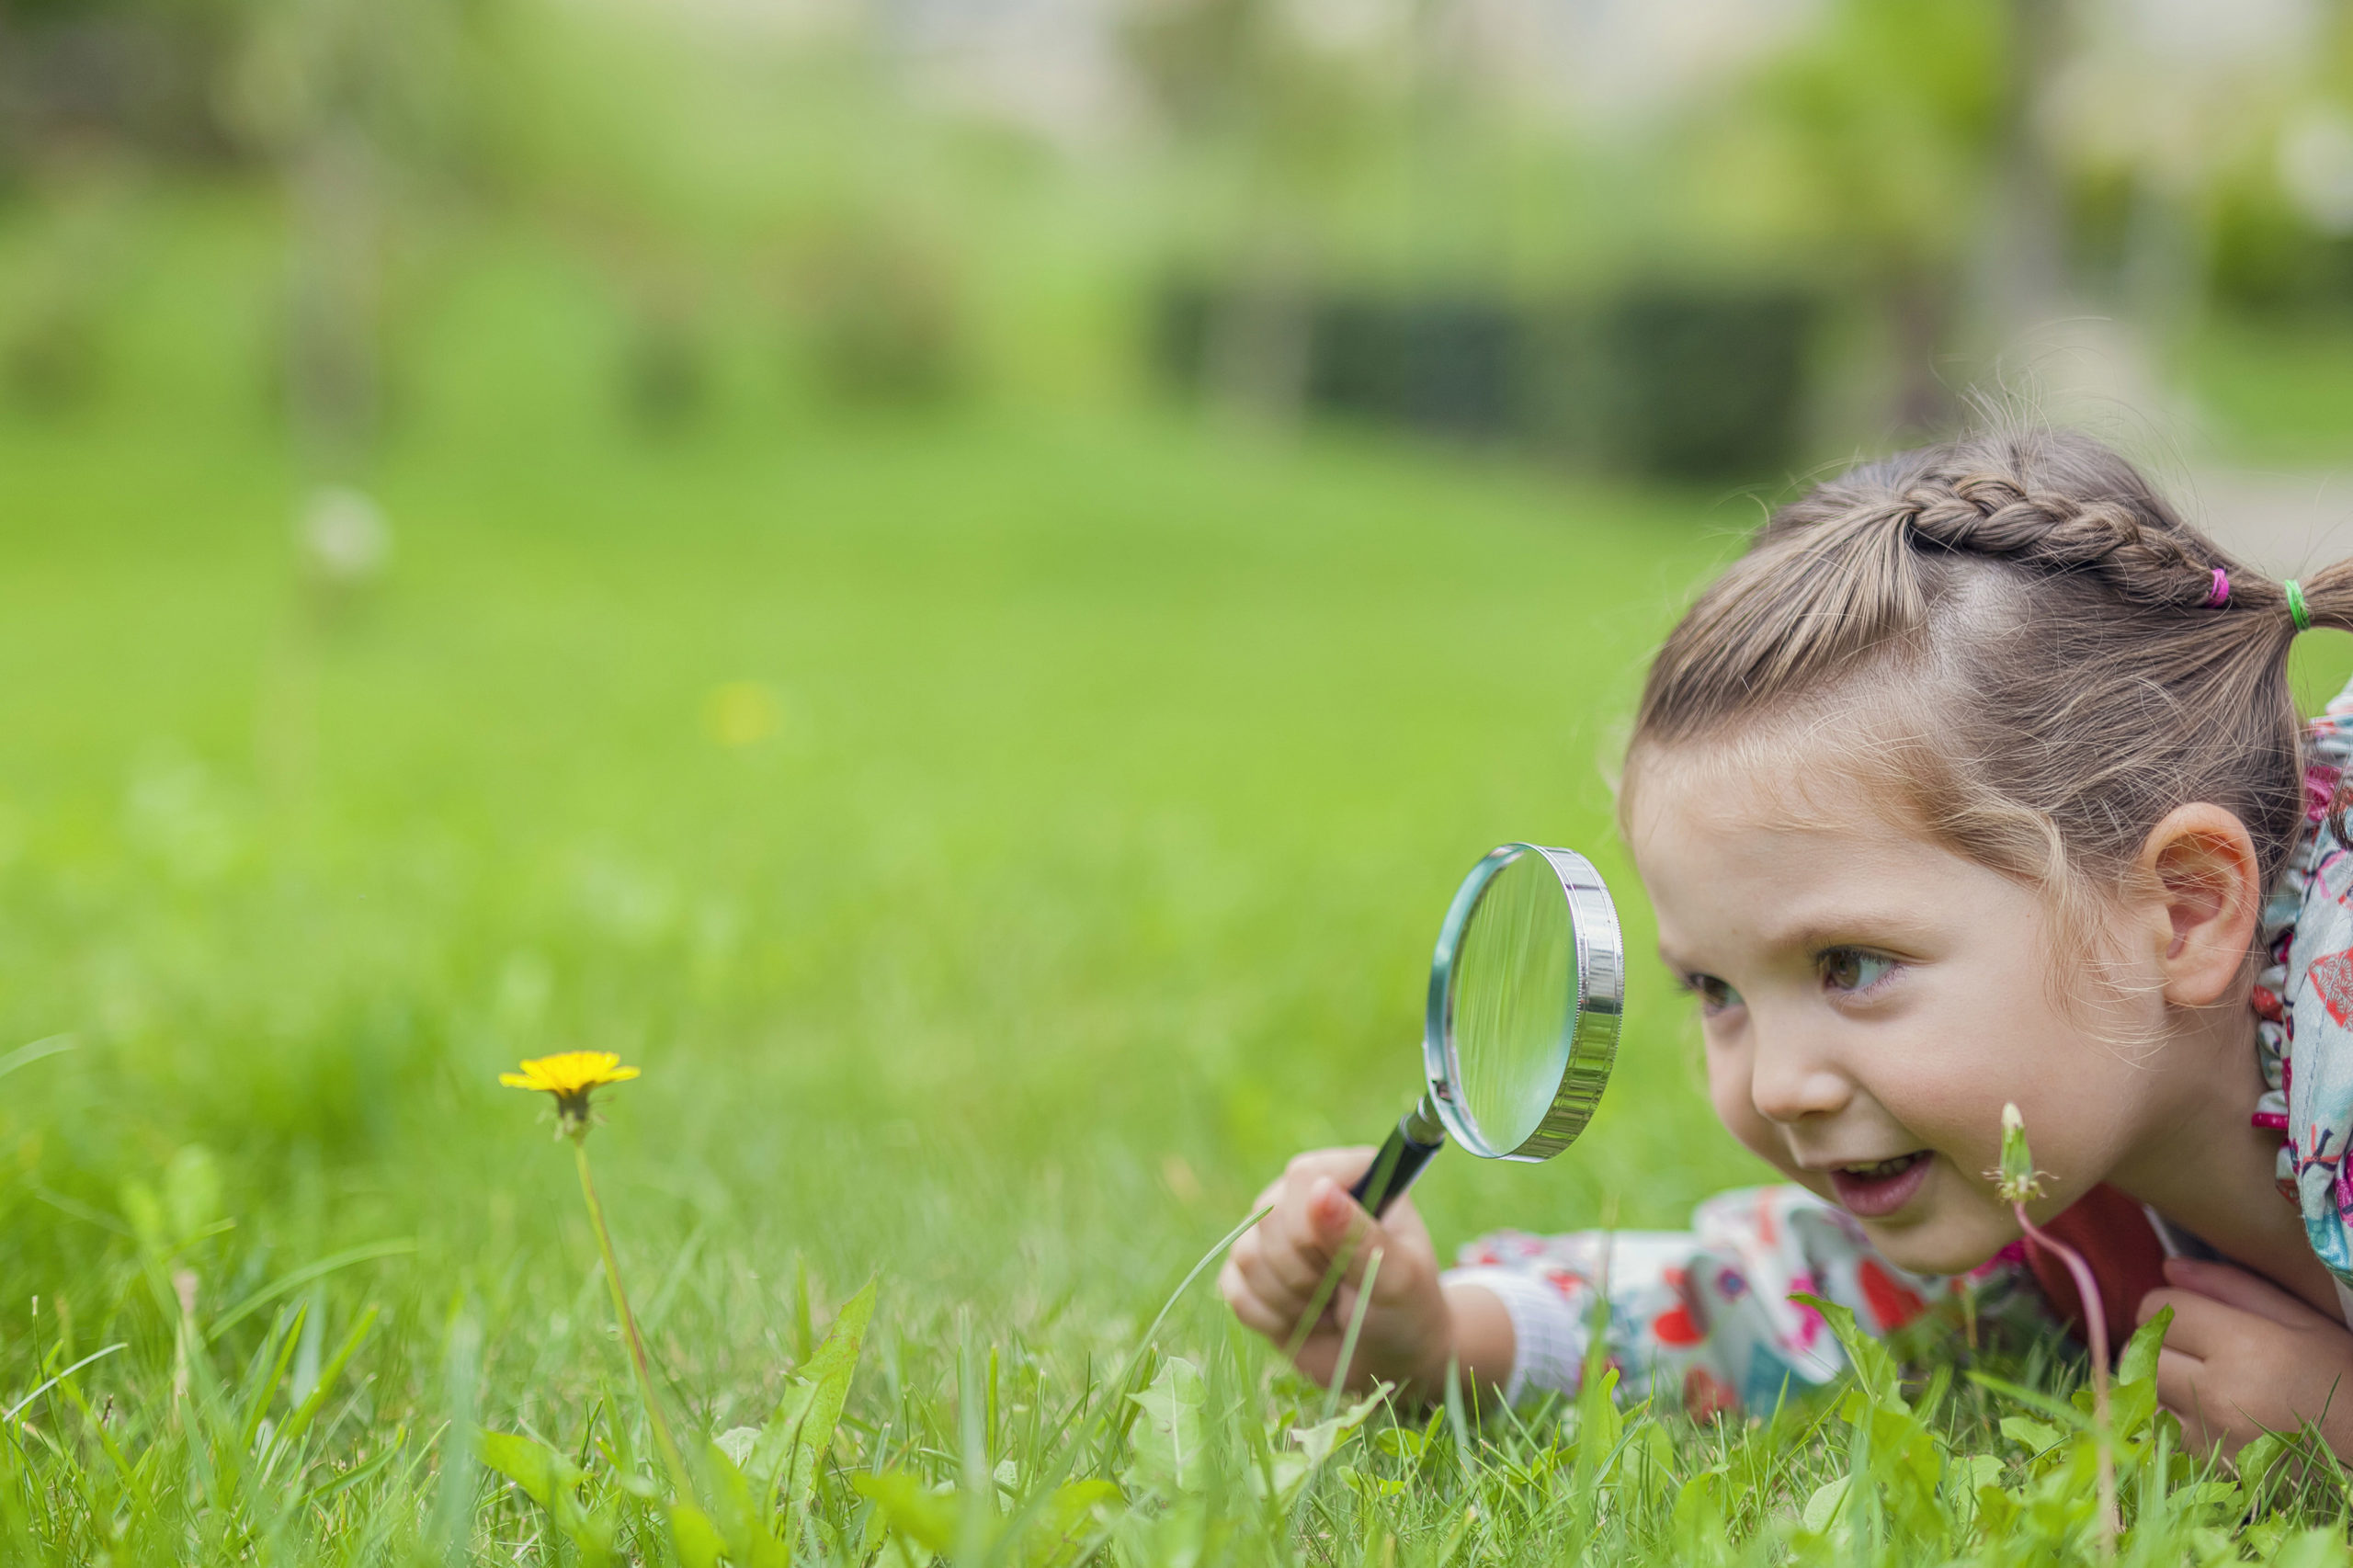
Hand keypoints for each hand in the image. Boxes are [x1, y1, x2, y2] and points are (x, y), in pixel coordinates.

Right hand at [1217, 1147, 1459, 1394]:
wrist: (1389, 1357)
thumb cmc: (1407, 1309)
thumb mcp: (1397, 1275)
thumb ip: (1358, 1234)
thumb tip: (1320, 1188)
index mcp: (1352, 1175)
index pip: (1303, 1176)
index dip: (1314, 1227)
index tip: (1348, 1264)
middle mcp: (1307, 1193)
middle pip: (1269, 1217)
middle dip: (1306, 1273)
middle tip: (1344, 1291)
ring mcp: (1273, 1231)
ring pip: (1247, 1255)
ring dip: (1292, 1300)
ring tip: (1329, 1307)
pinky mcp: (1249, 1271)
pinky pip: (1235, 1289)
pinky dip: (1272, 1319)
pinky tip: (1305, 1320)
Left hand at [2139, 1257, 2352, 1458]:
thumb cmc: (2342, 1377)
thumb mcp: (2301, 1319)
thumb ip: (2232, 1287)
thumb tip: (2169, 1268)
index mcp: (2244, 1345)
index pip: (2159, 1308)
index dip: (2172, 1305)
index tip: (2195, 1314)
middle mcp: (2218, 1391)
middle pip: (2141, 1349)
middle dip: (2161, 1341)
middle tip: (2196, 1347)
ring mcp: (2209, 1434)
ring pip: (2143, 1390)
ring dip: (2160, 1380)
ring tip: (2201, 1380)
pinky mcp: (2207, 1465)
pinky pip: (2158, 1428)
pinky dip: (2169, 1416)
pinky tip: (2205, 1412)